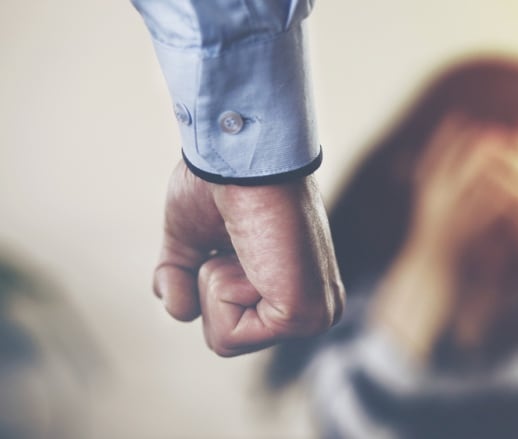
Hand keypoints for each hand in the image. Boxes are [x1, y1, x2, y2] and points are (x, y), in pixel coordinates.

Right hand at [153, 160, 344, 356]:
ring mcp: (314, 314)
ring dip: (215, 287)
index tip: (231, 238)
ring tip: (246, 245)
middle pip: (224, 339)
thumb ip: (181, 278)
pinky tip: (251, 255)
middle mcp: (313, 305)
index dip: (207, 284)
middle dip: (209, 289)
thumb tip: (180, 313)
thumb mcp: (190, 238)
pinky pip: (229, 336)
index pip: (229, 327)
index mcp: (296, 288)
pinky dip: (222, 291)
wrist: (239, 155)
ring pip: (224, 341)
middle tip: (237, 242)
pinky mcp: (304, 315)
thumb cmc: (219, 183)